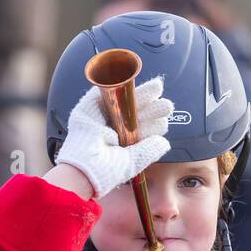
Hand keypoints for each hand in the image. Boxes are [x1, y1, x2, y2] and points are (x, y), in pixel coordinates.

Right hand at [54, 78, 172, 198]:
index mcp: (122, 144)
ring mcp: (100, 118)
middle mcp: (112, 130)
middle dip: (151, 107)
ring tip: (157, 89)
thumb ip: (148, 151)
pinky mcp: (87, 109)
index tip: (164, 122)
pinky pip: (100, 93)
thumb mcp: (132, 162)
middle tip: (166, 106)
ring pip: (122, 101)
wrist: (83, 169)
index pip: (140, 130)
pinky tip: (130, 79)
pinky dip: (114, 84)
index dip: (153, 125)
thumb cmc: (105, 171)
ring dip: (140, 94)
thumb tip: (164, 142)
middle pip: (134, 113)